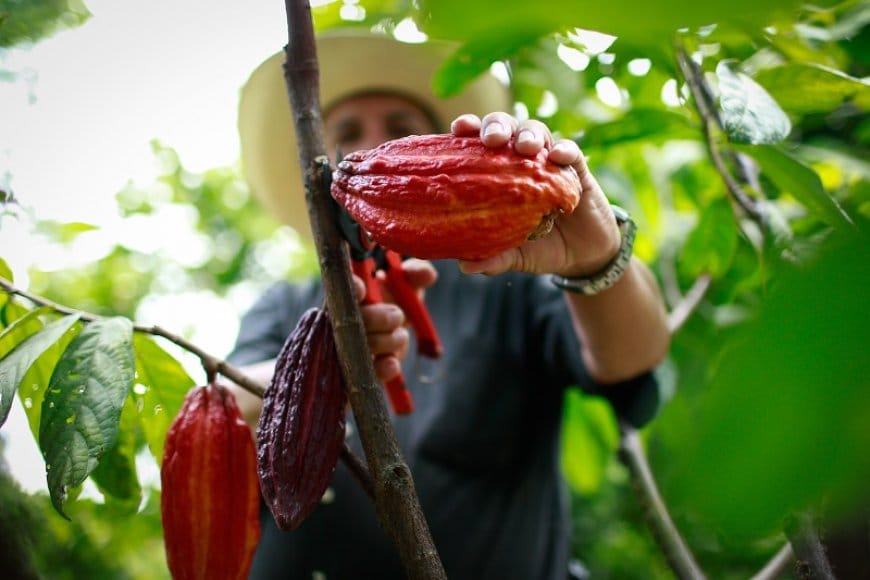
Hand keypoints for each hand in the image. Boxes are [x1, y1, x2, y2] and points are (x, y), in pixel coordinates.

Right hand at [352, 258, 437, 381]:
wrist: (394, 332)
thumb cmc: (395, 300)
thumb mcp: (407, 284)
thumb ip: (417, 274)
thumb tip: (426, 275)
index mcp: (350, 293)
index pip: (341, 287)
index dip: (351, 288)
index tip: (362, 288)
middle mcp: (341, 319)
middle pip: (348, 319)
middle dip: (376, 318)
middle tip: (398, 315)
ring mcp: (345, 347)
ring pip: (362, 346)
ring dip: (389, 341)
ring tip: (401, 334)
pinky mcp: (355, 373)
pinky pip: (365, 373)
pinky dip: (383, 368)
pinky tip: (393, 363)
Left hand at [450, 112, 620, 277]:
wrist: (582, 257)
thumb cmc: (539, 248)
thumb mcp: (515, 257)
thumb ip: (494, 259)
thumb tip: (465, 266)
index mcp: (497, 173)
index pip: (478, 142)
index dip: (468, 130)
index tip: (459, 129)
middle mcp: (521, 160)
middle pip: (507, 126)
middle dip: (498, 125)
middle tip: (493, 139)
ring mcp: (549, 162)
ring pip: (537, 132)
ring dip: (529, 135)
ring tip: (525, 147)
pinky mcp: (577, 171)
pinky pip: (572, 153)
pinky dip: (565, 151)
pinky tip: (558, 157)